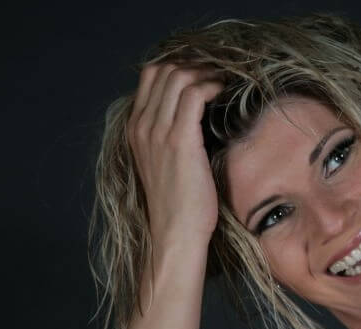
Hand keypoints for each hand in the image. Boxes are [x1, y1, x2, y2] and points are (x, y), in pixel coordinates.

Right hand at [127, 64, 223, 246]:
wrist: (176, 231)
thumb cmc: (179, 202)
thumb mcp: (165, 163)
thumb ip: (170, 135)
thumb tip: (196, 114)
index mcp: (135, 128)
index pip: (150, 76)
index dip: (179, 66)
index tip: (204, 73)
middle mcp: (142, 126)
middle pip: (164, 70)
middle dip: (195, 64)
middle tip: (218, 72)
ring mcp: (157, 132)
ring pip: (178, 77)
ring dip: (206, 72)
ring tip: (224, 81)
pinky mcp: (179, 141)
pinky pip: (194, 94)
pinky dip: (212, 85)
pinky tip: (224, 93)